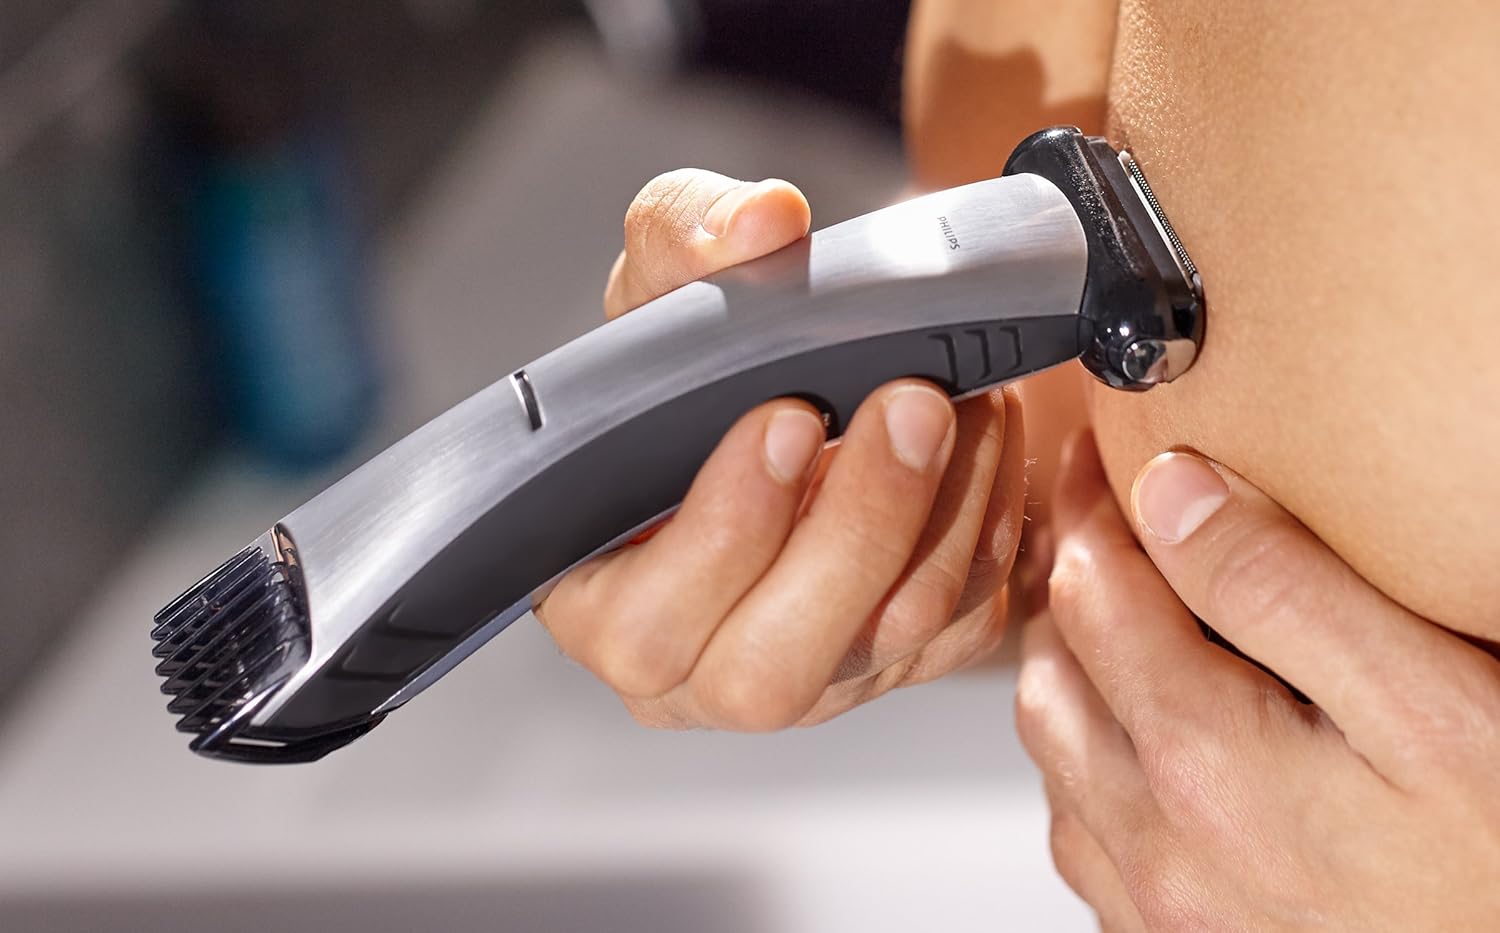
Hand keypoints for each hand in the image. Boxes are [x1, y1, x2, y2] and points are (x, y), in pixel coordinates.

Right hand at [535, 169, 1026, 729]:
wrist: (773, 393)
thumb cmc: (686, 369)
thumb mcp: (661, 286)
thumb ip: (684, 236)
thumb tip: (763, 221)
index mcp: (605, 606)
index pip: (649, 625)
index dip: (725, 531)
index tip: (787, 413)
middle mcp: (700, 673)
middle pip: (773, 673)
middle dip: (855, 532)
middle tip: (911, 402)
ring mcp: (808, 680)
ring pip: (887, 642)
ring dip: (942, 513)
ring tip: (968, 397)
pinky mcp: (896, 662)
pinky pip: (961, 627)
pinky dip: (987, 528)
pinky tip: (988, 439)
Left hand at [1018, 431, 1499, 930]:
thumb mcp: (1434, 701)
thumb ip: (1287, 590)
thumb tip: (1170, 493)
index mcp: (1207, 764)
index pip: (1089, 595)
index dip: (1087, 510)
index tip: (1097, 461)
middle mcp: (1161, 851)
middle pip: (1050, 682)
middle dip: (1067, 592)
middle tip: (1101, 531)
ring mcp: (1161, 916)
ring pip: (1056, 767)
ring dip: (1070, 683)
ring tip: (1116, 624)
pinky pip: (1088, 846)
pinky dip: (1090, 774)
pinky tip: (1147, 748)